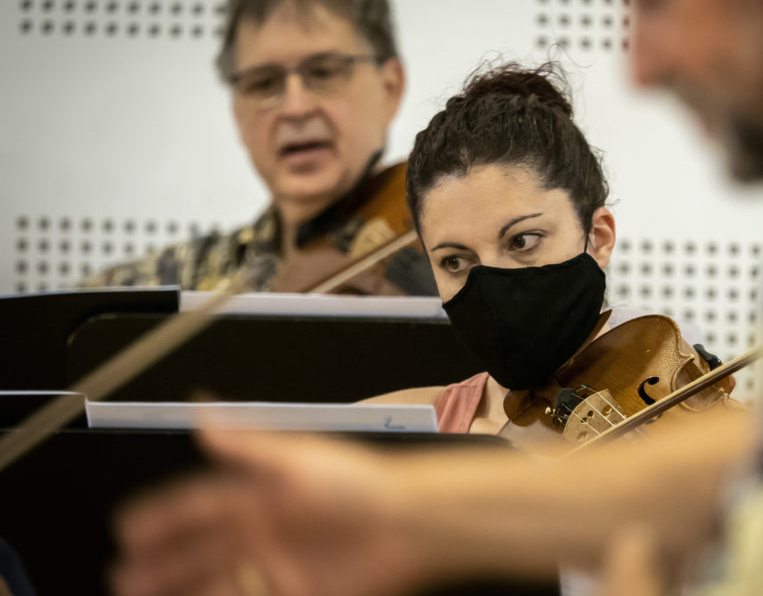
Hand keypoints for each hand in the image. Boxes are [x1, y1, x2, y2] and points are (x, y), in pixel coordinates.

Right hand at [112, 428, 422, 595]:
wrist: (410, 522)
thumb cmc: (361, 482)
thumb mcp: (297, 458)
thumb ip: (246, 444)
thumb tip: (203, 412)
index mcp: (262, 491)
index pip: (199, 505)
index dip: (162, 516)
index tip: (128, 527)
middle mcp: (267, 526)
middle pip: (202, 548)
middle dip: (162, 562)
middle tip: (124, 577)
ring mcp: (281, 560)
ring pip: (219, 577)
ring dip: (184, 587)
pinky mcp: (302, 588)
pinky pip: (252, 594)